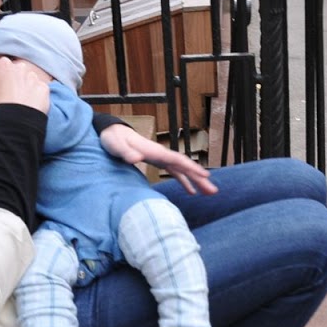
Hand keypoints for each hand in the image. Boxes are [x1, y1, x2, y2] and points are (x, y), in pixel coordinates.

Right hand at [0, 57, 49, 112]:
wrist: (15, 122)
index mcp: (4, 65)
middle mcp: (21, 67)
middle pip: (16, 71)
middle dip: (12, 80)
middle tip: (7, 95)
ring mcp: (34, 77)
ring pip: (28, 79)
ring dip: (24, 87)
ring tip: (18, 101)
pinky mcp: (44, 88)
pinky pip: (39, 89)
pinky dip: (35, 95)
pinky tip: (29, 104)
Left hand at [99, 123, 217, 195]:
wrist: (112, 133)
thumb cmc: (113, 139)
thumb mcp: (116, 146)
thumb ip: (126, 152)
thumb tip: (136, 159)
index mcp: (156, 151)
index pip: (178, 160)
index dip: (192, 168)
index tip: (206, 176)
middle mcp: (162, 154)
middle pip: (185, 166)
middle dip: (200, 178)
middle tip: (214, 191)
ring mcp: (162, 158)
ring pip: (183, 170)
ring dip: (196, 181)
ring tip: (209, 193)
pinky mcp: (158, 162)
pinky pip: (176, 173)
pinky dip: (185, 182)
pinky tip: (191, 192)